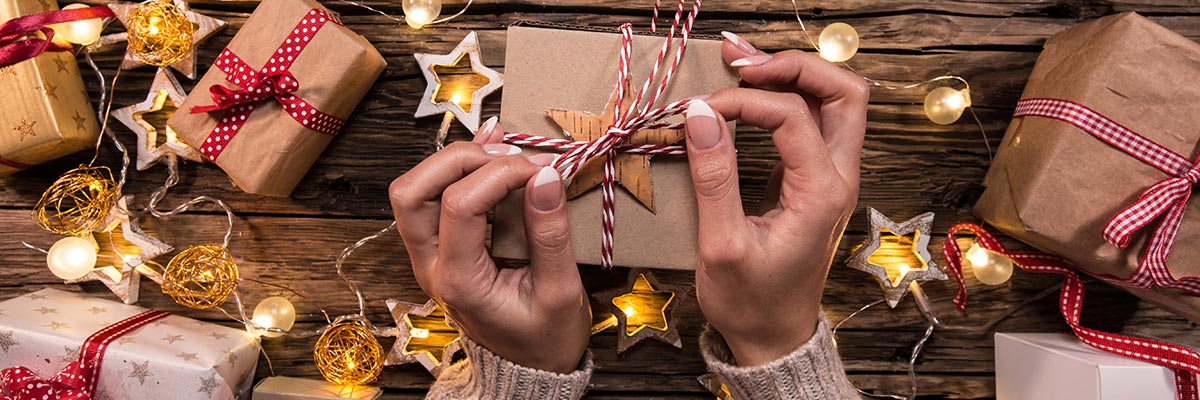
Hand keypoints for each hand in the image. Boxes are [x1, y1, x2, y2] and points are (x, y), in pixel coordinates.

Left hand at [389, 119, 590, 372]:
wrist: (529, 369)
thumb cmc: (545, 338)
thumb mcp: (560, 291)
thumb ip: (550, 234)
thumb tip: (546, 175)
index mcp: (459, 281)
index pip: (459, 204)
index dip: (500, 174)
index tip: (542, 169)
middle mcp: (430, 266)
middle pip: (414, 191)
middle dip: (461, 158)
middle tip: (511, 154)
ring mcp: (429, 257)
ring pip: (413, 191)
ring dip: (453, 161)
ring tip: (503, 150)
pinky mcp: (439, 248)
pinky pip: (432, 198)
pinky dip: (458, 169)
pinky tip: (492, 150)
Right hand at [685, 34, 868, 365]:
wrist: (773, 338)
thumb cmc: (750, 301)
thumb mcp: (722, 245)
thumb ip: (714, 177)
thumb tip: (702, 115)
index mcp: (822, 193)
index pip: (792, 115)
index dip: (744, 101)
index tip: (698, 110)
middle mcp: (838, 178)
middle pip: (843, 92)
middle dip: (793, 67)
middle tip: (741, 63)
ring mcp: (831, 178)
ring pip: (835, 102)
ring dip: (793, 77)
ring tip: (741, 64)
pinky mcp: (814, 180)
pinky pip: (814, 122)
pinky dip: (784, 98)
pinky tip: (747, 94)